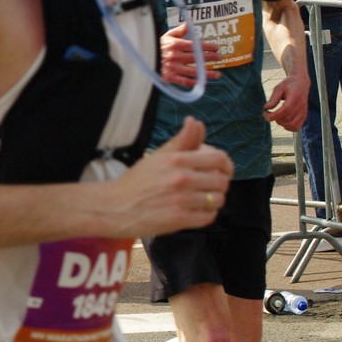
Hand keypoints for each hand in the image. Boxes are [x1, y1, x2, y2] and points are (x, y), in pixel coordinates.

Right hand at [112, 117, 233, 236]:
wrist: (115, 206)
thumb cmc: (137, 181)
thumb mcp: (159, 156)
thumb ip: (182, 140)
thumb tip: (195, 121)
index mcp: (177, 160)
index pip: (219, 159)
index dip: (226, 165)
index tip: (222, 170)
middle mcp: (181, 179)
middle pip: (222, 181)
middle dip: (219, 184)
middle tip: (208, 186)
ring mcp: (181, 200)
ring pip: (217, 200)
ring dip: (212, 200)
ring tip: (200, 200)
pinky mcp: (179, 220)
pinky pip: (208, 217)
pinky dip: (205, 215)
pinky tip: (194, 211)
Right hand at [160, 21, 220, 84]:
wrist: (145, 59)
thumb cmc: (158, 46)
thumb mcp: (167, 36)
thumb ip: (180, 30)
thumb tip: (190, 22)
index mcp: (176, 45)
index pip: (196, 45)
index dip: (208, 46)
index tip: (216, 48)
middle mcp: (175, 56)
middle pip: (198, 58)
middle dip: (211, 57)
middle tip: (219, 57)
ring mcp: (173, 68)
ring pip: (194, 71)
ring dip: (208, 73)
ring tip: (218, 74)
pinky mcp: (170, 77)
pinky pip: (185, 81)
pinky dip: (195, 82)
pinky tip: (203, 82)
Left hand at [263, 75, 308, 131]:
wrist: (301, 83)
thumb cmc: (288, 85)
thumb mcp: (279, 88)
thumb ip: (273, 98)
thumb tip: (267, 108)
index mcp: (295, 96)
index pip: (286, 110)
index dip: (274, 115)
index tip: (265, 113)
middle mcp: (301, 106)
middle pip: (287, 119)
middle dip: (275, 119)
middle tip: (268, 113)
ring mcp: (304, 112)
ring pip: (292, 125)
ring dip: (281, 123)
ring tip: (276, 116)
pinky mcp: (304, 117)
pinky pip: (296, 127)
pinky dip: (287, 127)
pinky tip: (282, 120)